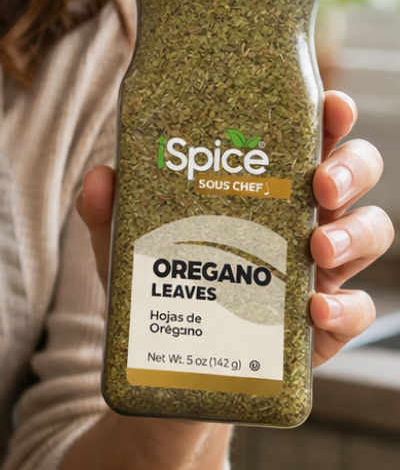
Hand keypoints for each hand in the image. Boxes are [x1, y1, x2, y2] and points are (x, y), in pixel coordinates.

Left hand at [75, 91, 393, 366]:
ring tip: (318, 246)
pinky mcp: (323, 325)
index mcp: (266, 186)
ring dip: (354, 234)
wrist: (167, 363)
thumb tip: (98, 179)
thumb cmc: (162, 284)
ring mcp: (319, 271)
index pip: (310, 137)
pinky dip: (344, 308)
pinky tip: (315, 308)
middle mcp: (302, 219)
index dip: (332, 116)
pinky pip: (356, 311)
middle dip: (350, 170)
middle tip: (321, 184)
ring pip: (371, 234)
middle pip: (354, 175)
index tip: (332, 106)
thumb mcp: (130, 245)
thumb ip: (109, 212)